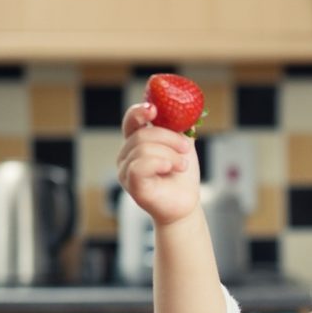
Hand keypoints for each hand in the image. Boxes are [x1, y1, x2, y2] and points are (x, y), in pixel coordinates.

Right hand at [117, 102, 200, 226]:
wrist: (185, 203)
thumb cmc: (181, 176)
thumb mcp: (183, 147)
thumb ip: (180, 129)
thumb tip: (186, 111)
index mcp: (137, 141)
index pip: (132, 120)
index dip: (140, 111)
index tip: (154, 109)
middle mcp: (126, 154)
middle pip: (142, 133)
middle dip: (169, 138)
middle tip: (185, 148)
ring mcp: (125, 170)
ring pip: (144, 149)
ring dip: (170, 155)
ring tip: (182, 166)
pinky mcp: (131, 184)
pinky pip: (140, 165)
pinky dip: (159, 163)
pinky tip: (170, 168)